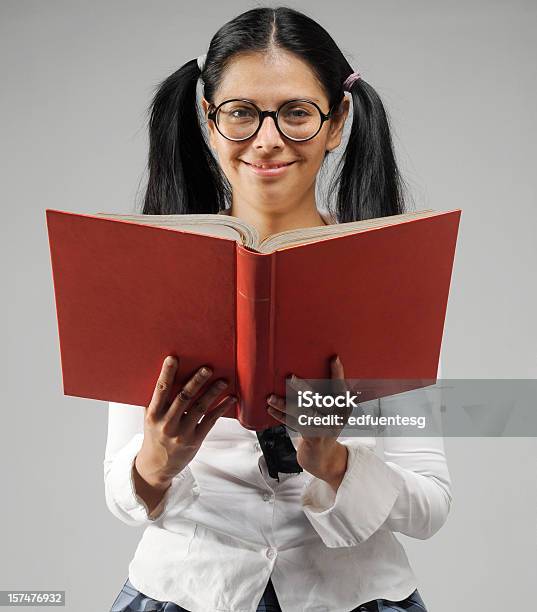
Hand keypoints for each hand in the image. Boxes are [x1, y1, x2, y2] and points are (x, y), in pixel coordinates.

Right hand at [136, 355, 236, 488]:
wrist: (157, 465)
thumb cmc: (155, 435)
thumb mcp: (150, 417)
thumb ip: (157, 399)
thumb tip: (166, 373)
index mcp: (153, 414)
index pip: (160, 390)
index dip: (167, 373)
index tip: (173, 358)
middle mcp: (167, 423)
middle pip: (183, 397)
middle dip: (196, 381)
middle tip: (207, 368)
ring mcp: (182, 433)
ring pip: (200, 408)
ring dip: (213, 392)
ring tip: (223, 381)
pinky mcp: (195, 440)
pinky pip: (210, 421)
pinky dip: (221, 408)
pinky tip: (230, 398)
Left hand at [266, 355, 350, 490]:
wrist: (324, 459)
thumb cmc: (323, 429)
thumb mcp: (330, 413)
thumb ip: (324, 397)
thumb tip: (301, 376)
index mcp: (343, 407)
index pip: (341, 388)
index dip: (337, 373)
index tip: (334, 359)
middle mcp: (336, 417)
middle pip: (319, 400)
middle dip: (303, 388)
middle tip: (290, 377)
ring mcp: (325, 428)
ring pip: (303, 412)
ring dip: (284, 404)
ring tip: (270, 398)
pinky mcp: (313, 438)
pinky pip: (294, 423)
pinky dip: (281, 416)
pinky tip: (270, 409)